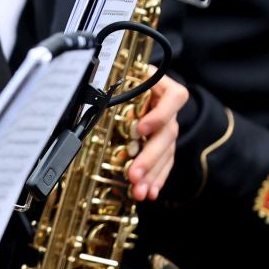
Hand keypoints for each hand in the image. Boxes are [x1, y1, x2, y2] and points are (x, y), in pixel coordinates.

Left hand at [126, 76, 186, 200]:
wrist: (135, 79)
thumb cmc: (128, 78)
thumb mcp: (123, 76)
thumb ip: (116, 87)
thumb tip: (95, 100)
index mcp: (162, 87)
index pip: (173, 98)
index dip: (159, 115)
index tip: (141, 128)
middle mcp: (169, 108)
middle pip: (167, 133)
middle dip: (150, 157)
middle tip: (134, 174)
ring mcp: (169, 126)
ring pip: (166, 152)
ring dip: (152, 174)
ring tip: (140, 191)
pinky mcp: (165, 143)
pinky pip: (165, 162)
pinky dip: (156, 178)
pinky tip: (150, 192)